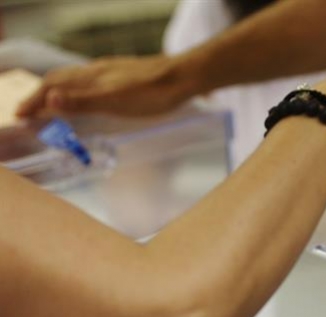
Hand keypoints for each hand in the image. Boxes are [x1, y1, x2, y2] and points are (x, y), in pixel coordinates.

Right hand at [15, 55, 196, 117]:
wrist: (185, 77)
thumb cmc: (153, 93)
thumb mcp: (115, 101)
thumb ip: (83, 102)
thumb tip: (47, 100)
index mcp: (91, 78)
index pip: (52, 87)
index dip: (34, 101)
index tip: (19, 115)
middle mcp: (97, 71)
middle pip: (60, 80)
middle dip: (41, 96)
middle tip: (28, 111)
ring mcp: (112, 72)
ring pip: (75, 78)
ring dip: (58, 91)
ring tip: (51, 104)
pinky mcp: (125, 75)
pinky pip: (90, 80)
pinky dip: (78, 89)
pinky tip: (89, 96)